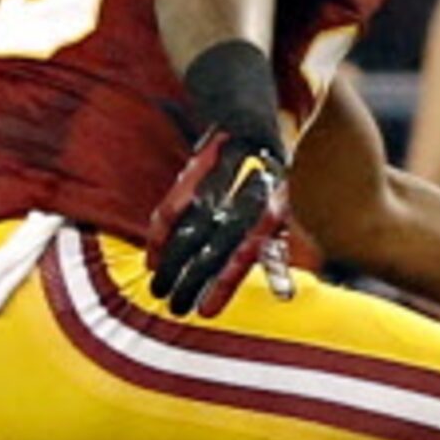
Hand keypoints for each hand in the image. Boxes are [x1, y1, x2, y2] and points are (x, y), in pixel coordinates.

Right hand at [145, 130, 293, 315]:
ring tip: (159, 289)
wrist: (253, 126)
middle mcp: (245, 197)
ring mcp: (218, 186)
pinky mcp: (197, 168)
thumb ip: (275, 255)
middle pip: (214, 247)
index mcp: (270, 211)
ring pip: (190, 231)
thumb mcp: (277, 216)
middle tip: (175, 308)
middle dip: (193, 280)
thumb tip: (285, 296)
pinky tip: (153, 258)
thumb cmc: (265, 185)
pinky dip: (161, 233)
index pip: (246, 255)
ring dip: (173, 263)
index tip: (205, 313)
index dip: (225, 285)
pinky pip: (173, 206)